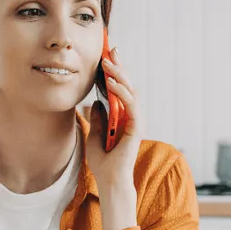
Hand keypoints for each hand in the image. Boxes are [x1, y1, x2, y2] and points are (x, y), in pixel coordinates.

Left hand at [86, 47, 140, 229]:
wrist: (109, 180)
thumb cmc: (103, 161)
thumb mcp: (94, 133)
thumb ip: (98, 117)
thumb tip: (96, 102)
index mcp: (121, 115)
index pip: (119, 88)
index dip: (114, 71)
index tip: (105, 55)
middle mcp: (131, 115)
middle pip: (126, 84)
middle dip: (118, 66)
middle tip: (109, 49)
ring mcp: (135, 120)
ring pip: (130, 91)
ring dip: (118, 75)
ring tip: (107, 62)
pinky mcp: (136, 127)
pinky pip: (130, 104)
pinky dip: (121, 93)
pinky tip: (112, 83)